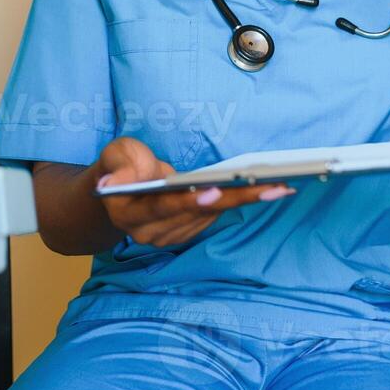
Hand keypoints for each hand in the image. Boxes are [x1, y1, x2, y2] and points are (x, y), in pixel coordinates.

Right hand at [93, 137, 294, 247]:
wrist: (120, 186)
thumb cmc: (121, 164)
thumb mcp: (115, 154)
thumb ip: (119, 166)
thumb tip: (110, 184)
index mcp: (129, 213)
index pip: (162, 208)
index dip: (188, 200)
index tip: (215, 191)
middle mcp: (150, 232)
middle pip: (199, 213)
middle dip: (236, 199)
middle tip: (272, 188)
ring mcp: (170, 236)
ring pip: (212, 217)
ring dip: (245, 201)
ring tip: (279, 185)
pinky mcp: (186, 232)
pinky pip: (215, 217)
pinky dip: (238, 203)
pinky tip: (264, 190)